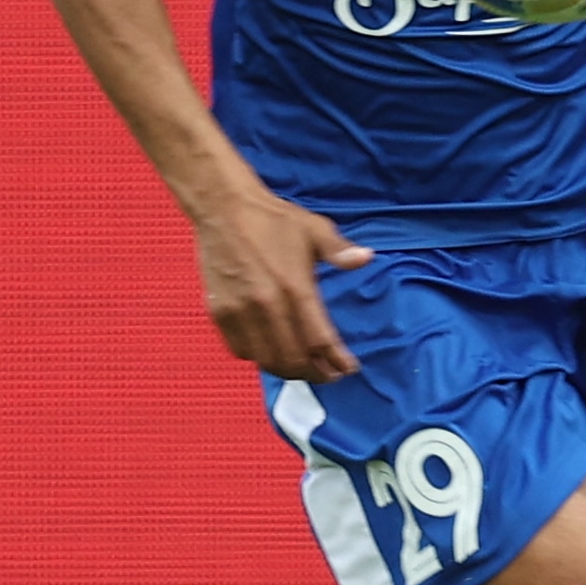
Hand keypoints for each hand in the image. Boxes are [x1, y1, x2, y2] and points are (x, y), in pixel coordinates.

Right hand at [195, 188, 372, 381]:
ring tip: (302, 369)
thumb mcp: (314, 229)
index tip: (349, 369)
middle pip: (292, 357)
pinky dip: (258, 358)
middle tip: (328, 375)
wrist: (224, 210)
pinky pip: (240, 349)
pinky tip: (271, 353)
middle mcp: (267, 305)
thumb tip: (366, 258)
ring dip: (286, 370)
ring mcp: (239, 311)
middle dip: (313, 373)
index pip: (320, 339)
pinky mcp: (219, 312)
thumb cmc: (273, 219)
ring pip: (265, 358)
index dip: (336, 360)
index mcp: (295, 287)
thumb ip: (339, 250)